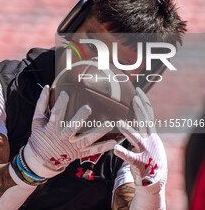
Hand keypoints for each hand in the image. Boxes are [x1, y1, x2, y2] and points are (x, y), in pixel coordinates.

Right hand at [23, 85, 116, 177]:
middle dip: (79, 118)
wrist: (41, 159)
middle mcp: (63, 138)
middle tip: (87, 108)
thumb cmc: (39, 136)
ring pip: (86, 140)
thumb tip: (46, 87)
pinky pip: (92, 151)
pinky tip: (114, 142)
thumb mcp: (37, 121)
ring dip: (97, 133)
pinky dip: (103, 147)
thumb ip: (41, 104)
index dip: (60, 104)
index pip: (55, 115)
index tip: (65, 93)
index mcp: (52, 129)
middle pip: (72, 128)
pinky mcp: (78, 153)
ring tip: (108, 125)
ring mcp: (72, 147)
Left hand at [114, 88, 166, 209]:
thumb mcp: (147, 140)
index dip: (144, 102)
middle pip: (146, 122)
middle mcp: (150, 140)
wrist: (155, 179)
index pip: (148, 114)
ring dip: (128, 130)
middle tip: (134, 98)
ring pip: (137, 139)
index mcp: (150, 134)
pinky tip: (115, 148)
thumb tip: (133, 113)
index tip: (137, 89)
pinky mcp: (139, 163)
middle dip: (140, 110)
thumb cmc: (147, 156)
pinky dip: (122, 152)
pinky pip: (129, 157)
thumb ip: (140, 128)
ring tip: (119, 122)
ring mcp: (145, 151)